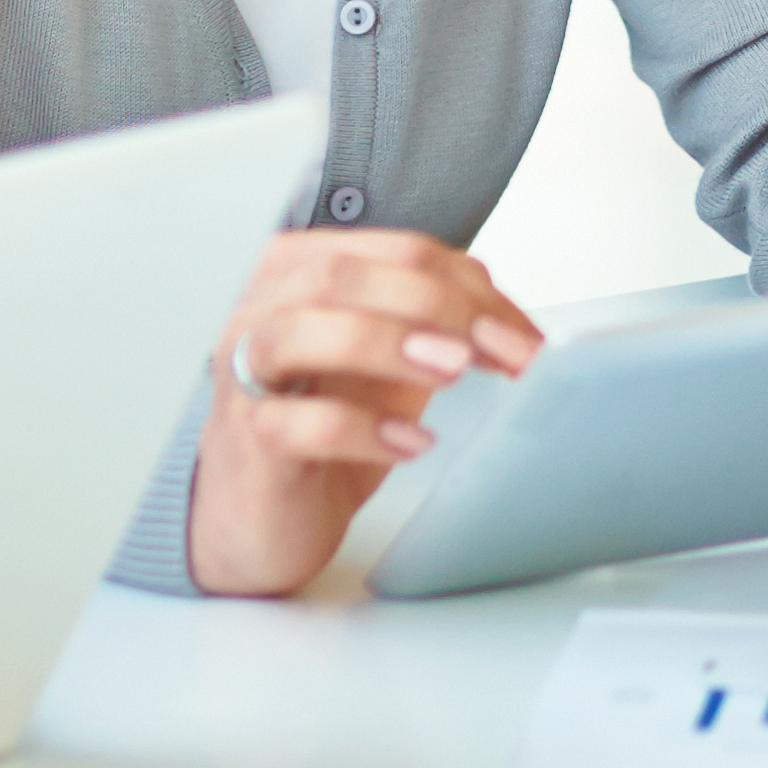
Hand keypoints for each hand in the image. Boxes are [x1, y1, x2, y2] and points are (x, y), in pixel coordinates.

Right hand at [184, 230, 544, 598]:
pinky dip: (364, 429)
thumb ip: (435, 325)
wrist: (259, 515)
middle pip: (346, 275)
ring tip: (454, 373)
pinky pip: (298, 423)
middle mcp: (259, 308)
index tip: (524, 336)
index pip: (395, 251)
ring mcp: (243, 372)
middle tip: (498, 350)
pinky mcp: (248, 440)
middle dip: (439, 305)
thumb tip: (511, 319)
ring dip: (390, 343)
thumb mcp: (387, 364)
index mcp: (299, 271)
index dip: (469, 287)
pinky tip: (411, 446)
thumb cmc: (319, 426)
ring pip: (305, 328)